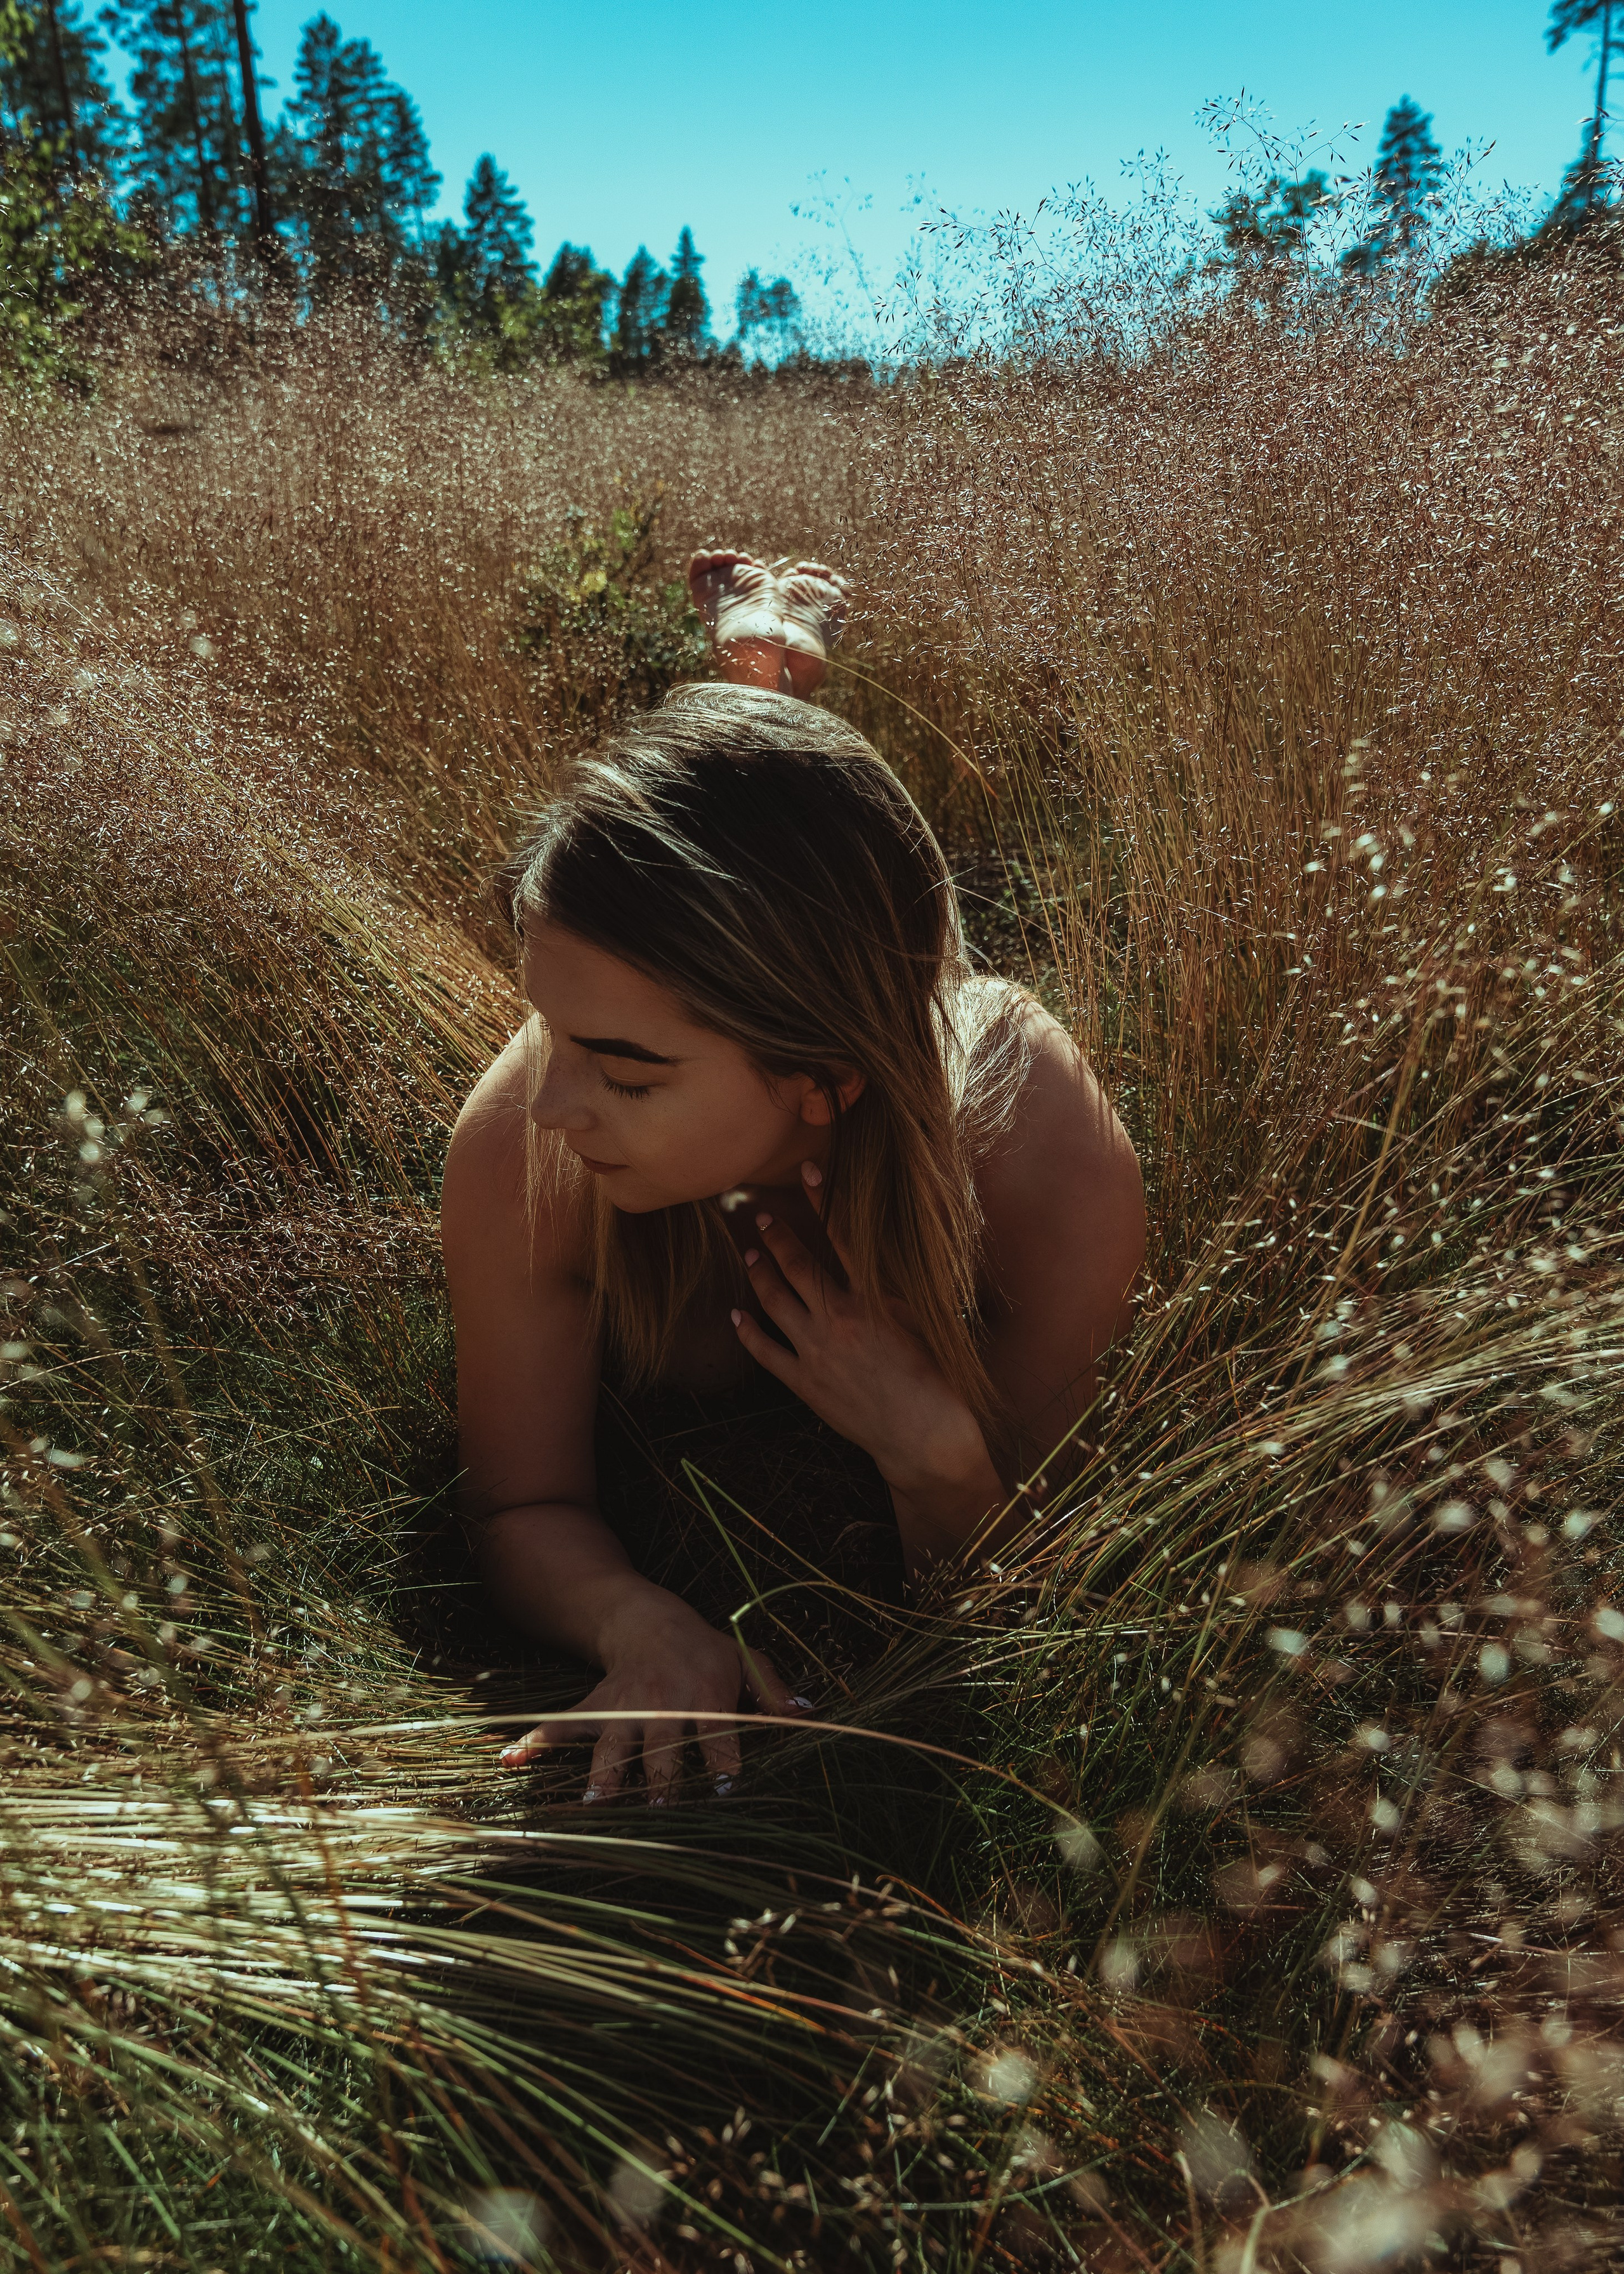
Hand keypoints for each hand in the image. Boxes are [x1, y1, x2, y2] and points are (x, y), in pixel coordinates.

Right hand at [498, 1588, 802, 1801]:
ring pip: (612, 1746)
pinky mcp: (594, 1709)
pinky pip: (562, 1727)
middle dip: (660, 1782)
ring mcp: (623, 1709)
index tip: (726, 1793)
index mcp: (705, 1698)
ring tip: (594, 1808)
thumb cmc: (707, 1649)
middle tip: (658, 1813)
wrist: (650, 1618)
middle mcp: (663, 1705)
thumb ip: (774, 1691)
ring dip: (603, 1776)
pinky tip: (511, 1760)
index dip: (723, 1765)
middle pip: (661, 1750)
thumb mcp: (747, 1659)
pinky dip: (535, 1742)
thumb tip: (810, 1715)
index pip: (719, 1738)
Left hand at [729, 1162, 988, 1493]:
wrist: (923, 1434)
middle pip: (797, 1266)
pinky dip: (748, 1332)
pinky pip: (766, 1352)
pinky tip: (735, 1315)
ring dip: (760, 1274)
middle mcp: (838, 1318)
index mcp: (872, 1298)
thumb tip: (880, 1262)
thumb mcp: (923, 1321)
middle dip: (777, 1237)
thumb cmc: (935, 1378)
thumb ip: (894, 1290)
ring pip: (776, 1302)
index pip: (843, 1236)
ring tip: (750, 1254)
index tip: (808, 1171)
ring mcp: (816, 1351)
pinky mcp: (804, 1382)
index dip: (825, 1200)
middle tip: (760, 1216)